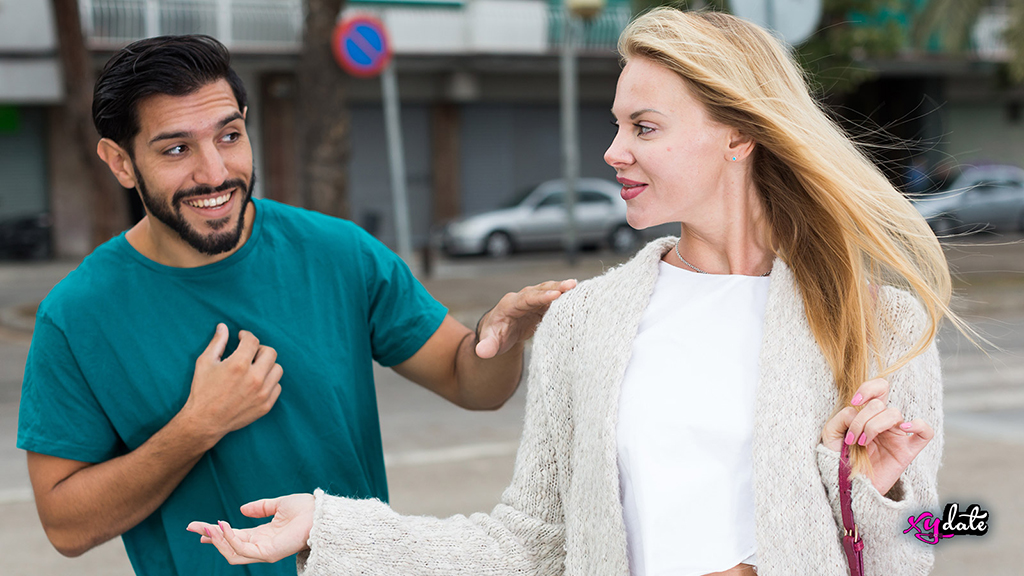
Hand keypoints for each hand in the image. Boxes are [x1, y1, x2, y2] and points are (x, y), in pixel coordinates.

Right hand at [181, 324, 283, 442]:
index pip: (253, 341)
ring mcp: (262, 393)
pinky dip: (269, 382)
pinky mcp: (266, 405)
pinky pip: (277, 386)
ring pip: (277, 369)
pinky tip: (256, 383)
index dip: (246, 336)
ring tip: (254, 368)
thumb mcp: (205, 363)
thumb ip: (217, 343)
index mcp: (239, 365)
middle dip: (259, 349)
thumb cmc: (202, 390)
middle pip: (270, 352)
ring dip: (267, 365)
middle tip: (249, 353)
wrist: (205, 421)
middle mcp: (254, 378)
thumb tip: (223, 326)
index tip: (242, 338)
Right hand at [187, 493, 314, 563]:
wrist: (320, 513)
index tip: (197, 527)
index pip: (233, 537)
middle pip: (228, 546)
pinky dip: (229, 539)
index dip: (215, 532)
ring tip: (206, 526)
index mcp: (261, 535)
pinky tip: (222, 526)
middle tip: (193, 527)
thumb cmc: (305, 510)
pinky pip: (242, 549)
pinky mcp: (268, 554)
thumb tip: (242, 509)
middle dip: (210, 537)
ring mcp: (263, 552)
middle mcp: (260, 546)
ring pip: (231, 552)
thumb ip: (260, 507)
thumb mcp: (278, 505)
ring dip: (216, 539)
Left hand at [475, 279, 576, 358]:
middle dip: (556, 287)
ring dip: (564, 289)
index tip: (555, 295)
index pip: (526, 299)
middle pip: (540, 290)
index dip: (540, 297)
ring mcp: (534, 301)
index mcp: (509, 305)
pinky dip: (566, 298)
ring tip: (580, 288)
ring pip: (550, 291)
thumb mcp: (489, 342)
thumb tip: (482, 351)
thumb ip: (486, 346)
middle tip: (572, 285)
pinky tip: (581, 297)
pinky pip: (555, 300)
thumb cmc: (494, 336)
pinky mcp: (542, 306)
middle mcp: (523, 299)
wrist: (499, 333)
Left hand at [821, 378, 934, 494]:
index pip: (879, 388)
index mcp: (868, 414)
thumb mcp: (831, 434)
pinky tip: (902, 429)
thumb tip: (856, 410)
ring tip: (862, 443)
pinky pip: (926, 432)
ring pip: (894, 413)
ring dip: (874, 426)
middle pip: (880, 403)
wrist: (847, 487)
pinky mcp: (907, 451)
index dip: (868, 388)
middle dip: (862, 419)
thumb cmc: (839, 459)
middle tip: (853, 438)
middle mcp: (884, 422)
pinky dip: (918, 425)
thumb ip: (840, 418)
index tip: (854, 402)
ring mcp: (897, 435)